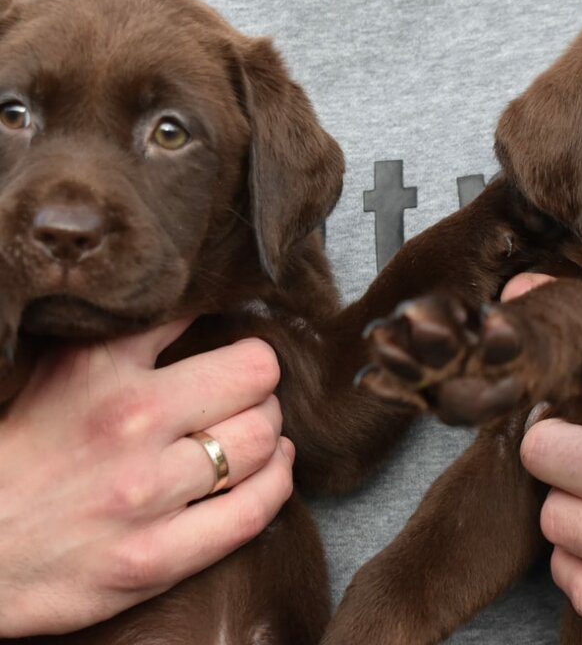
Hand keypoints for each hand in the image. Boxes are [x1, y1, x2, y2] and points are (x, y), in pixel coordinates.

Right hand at [0, 321, 293, 636]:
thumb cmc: (24, 451)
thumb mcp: (68, 369)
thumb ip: (136, 335)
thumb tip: (200, 302)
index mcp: (103, 370)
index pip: (204, 320)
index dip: (240, 334)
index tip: (242, 342)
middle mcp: (130, 425)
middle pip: (253, 379)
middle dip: (262, 379)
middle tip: (252, 389)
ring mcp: (145, 496)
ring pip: (259, 441)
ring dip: (272, 430)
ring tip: (261, 426)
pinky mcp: (155, 558)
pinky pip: (252, 513)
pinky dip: (277, 482)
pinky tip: (273, 466)